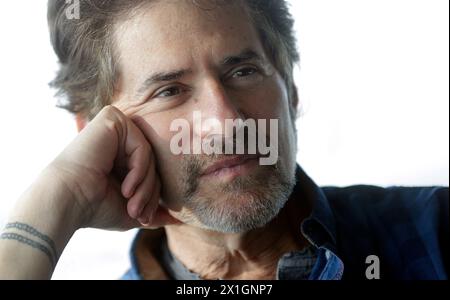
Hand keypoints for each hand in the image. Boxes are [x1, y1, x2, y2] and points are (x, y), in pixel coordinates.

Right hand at [48, 105, 178, 229]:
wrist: (68, 202)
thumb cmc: (94, 208)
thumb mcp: (130, 211)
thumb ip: (153, 210)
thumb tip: (176, 219)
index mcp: (119, 155)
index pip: (151, 171)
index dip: (152, 197)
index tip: (143, 219)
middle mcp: (117, 138)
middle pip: (153, 163)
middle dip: (150, 193)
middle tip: (139, 215)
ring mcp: (115, 127)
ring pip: (150, 156)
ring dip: (145, 186)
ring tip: (132, 206)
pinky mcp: (112, 120)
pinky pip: (142, 146)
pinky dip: (139, 171)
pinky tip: (126, 188)